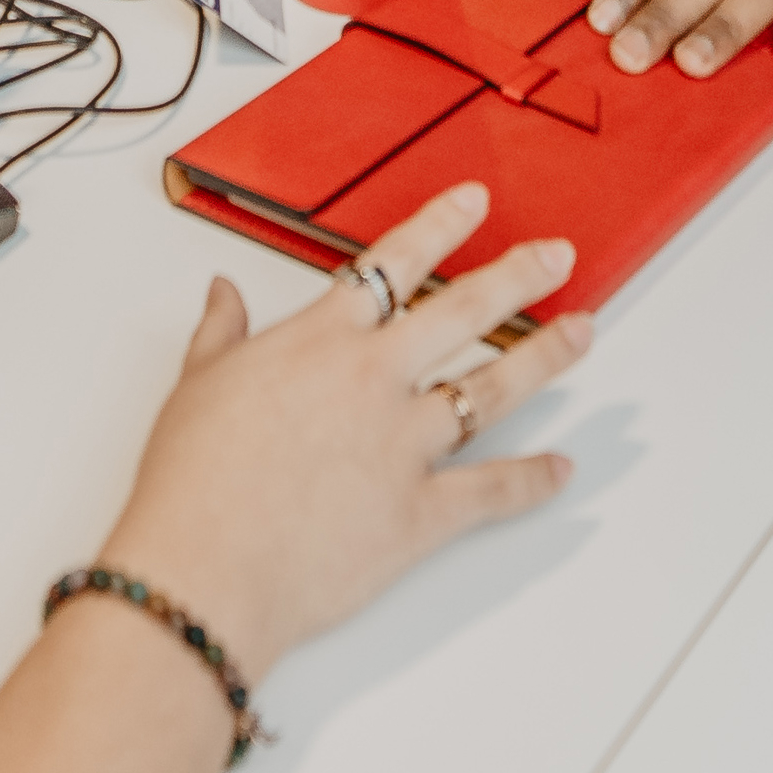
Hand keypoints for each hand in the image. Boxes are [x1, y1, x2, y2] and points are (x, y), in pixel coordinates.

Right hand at [89, 183, 588, 685]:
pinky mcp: (421, 513)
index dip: (439, 226)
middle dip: (519, 276)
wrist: (203, 570)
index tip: (474, 201)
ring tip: (581, 333)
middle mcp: (373, 380)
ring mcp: (404, 446)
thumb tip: (223, 294)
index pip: (392, 263)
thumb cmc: (191, 483)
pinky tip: (561, 469)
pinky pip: (492, 491)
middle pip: (463, 310)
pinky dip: (532, 481)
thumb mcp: (195, 386)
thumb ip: (220, 334)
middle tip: (557, 255)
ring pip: (493, 389)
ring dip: (545, 358)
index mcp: (320, 340)